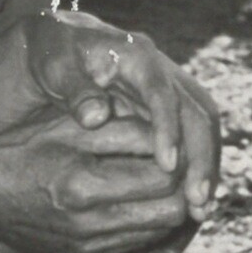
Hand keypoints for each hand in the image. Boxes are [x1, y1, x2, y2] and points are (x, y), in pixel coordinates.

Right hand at [0, 107, 199, 252]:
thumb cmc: (20, 151)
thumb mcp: (67, 127)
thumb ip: (124, 130)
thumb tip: (176, 140)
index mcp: (82, 184)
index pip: (165, 177)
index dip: (181, 157)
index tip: (176, 140)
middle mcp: (87, 224)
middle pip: (171, 211)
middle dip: (182, 185)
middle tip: (176, 161)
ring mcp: (87, 247)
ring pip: (160, 230)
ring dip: (168, 204)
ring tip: (158, 176)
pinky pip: (138, 243)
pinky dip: (146, 220)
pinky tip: (136, 197)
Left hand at [24, 9, 220, 218]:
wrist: (50, 43)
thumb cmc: (45, 52)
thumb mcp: (49, 63)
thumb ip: (72, 87)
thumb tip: (97, 117)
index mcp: (134, 54)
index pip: (162, 92)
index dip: (168, 129)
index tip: (167, 166)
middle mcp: (160, 69)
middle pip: (198, 111)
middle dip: (201, 157)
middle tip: (196, 201)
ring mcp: (167, 88)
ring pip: (202, 127)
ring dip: (205, 167)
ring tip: (200, 209)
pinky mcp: (166, 107)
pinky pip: (193, 136)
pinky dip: (196, 167)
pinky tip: (192, 199)